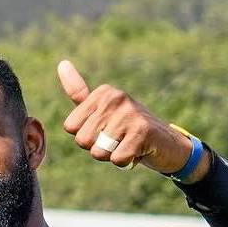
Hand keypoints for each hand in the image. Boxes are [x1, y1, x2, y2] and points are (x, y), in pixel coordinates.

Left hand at [58, 59, 208, 178]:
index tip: (104, 130)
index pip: (70, 127)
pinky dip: (125, 162)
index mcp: (102, 93)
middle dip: (97, 148)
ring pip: (98, 152)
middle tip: (117, 139)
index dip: (86, 136)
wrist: (165, 142)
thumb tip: (62, 63)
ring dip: (111, 155)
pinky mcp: (141, 132)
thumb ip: (80, 92)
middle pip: (82, 141)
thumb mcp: (101, 108)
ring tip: (126, 144)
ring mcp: (129, 113)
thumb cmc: (128, 128)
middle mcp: (115, 98)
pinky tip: (137, 151)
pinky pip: (116, 159)